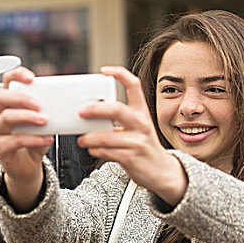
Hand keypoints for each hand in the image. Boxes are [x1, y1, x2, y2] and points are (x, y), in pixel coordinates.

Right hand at [0, 67, 52, 210]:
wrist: (28, 166)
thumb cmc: (35, 140)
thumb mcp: (45, 122)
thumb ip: (52, 110)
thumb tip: (73, 101)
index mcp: (10, 103)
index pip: (7, 81)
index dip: (17, 75)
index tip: (32, 77)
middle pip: (2, 97)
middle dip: (22, 98)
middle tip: (40, 104)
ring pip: (6, 118)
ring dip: (27, 117)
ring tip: (45, 120)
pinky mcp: (0, 148)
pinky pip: (14, 140)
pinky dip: (33, 138)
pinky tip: (47, 139)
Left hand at [78, 66, 187, 205]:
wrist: (162, 171)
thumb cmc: (144, 147)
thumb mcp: (138, 128)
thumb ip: (119, 120)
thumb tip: (91, 113)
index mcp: (142, 112)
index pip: (133, 85)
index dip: (119, 74)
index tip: (104, 71)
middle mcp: (141, 124)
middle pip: (116, 109)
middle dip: (95, 109)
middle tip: (81, 113)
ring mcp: (137, 141)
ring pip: (106, 136)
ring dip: (88, 138)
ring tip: (83, 139)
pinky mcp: (132, 157)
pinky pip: (107, 151)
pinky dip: (95, 150)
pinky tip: (93, 150)